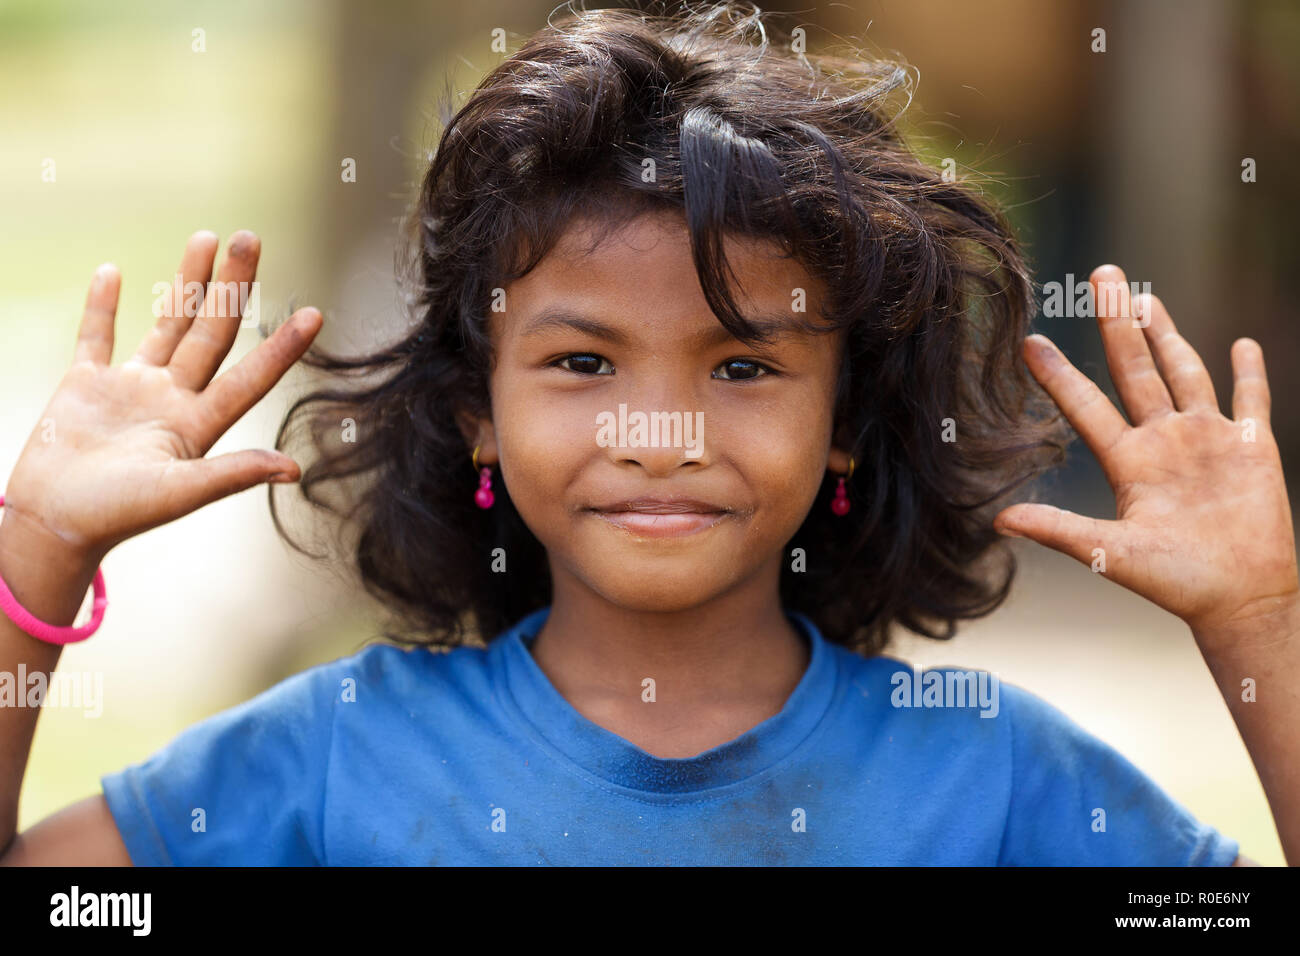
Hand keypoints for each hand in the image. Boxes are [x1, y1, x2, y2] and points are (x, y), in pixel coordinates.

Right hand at [1, 230, 322, 565]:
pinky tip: (114, 272)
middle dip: (231, 285)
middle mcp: (172, 399)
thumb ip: (233, 474)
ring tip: (206, 239)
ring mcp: (130, 388)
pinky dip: (103, 305)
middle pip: (210, 332)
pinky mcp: (85, 385)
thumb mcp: (180, 493)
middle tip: (250, 238)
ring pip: (166, 323)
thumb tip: (293, 470)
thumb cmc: (116, 515)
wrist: (52, 524)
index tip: (314, 314)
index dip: (281, 348)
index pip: (249, 377)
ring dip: (186, 281)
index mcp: (198, 424)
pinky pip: (96, 336)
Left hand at [994, 264, 1298, 647]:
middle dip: (1117, 322)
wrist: (1238, 601)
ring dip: (1166, 334)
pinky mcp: (1252, 448)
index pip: (1086, 405)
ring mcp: (1207, 441)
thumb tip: (1000, 520)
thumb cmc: (1175, 583)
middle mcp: (1164, 441)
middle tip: (1101, 274)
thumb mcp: (1110, 553)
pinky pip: (1252, 401)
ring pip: (1184, 373)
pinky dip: (1249, 373)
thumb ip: (1060, 531)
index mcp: (1128, 462)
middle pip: (1135, 368)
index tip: (1028, 340)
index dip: (1058, 374)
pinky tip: (1241, 345)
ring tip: (1143, 297)